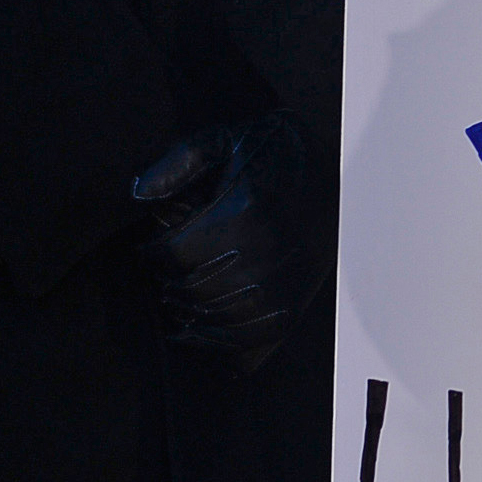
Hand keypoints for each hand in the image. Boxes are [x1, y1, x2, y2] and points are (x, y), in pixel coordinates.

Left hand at [131, 115, 329, 370]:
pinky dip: (221, 342)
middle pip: (191, 289)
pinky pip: (248, 340)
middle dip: (168, 283)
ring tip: (178, 300)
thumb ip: (181, 160)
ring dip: (189, 314)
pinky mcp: (295, 304)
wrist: (341, 173)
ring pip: (215, 318)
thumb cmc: (278, 153)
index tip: (149, 249)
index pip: (173, 252)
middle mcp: (262, 252)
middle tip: (164, 274)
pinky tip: (206, 328)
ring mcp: (281, 284)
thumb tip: (140, 192)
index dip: (151, 254)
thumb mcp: (228, 138)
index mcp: (242, 211)